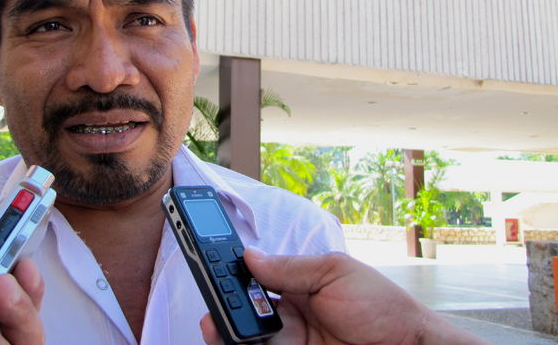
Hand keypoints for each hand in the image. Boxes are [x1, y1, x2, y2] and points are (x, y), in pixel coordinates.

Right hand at [200, 248, 488, 344]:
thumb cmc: (383, 307)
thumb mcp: (336, 273)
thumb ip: (291, 268)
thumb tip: (250, 256)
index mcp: (298, 286)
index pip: (254, 280)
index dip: (231, 275)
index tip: (210, 269)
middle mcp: (290, 316)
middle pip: (244, 312)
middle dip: (225, 308)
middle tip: (215, 310)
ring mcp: (292, 343)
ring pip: (248, 339)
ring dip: (229, 332)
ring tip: (218, 329)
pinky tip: (232, 341)